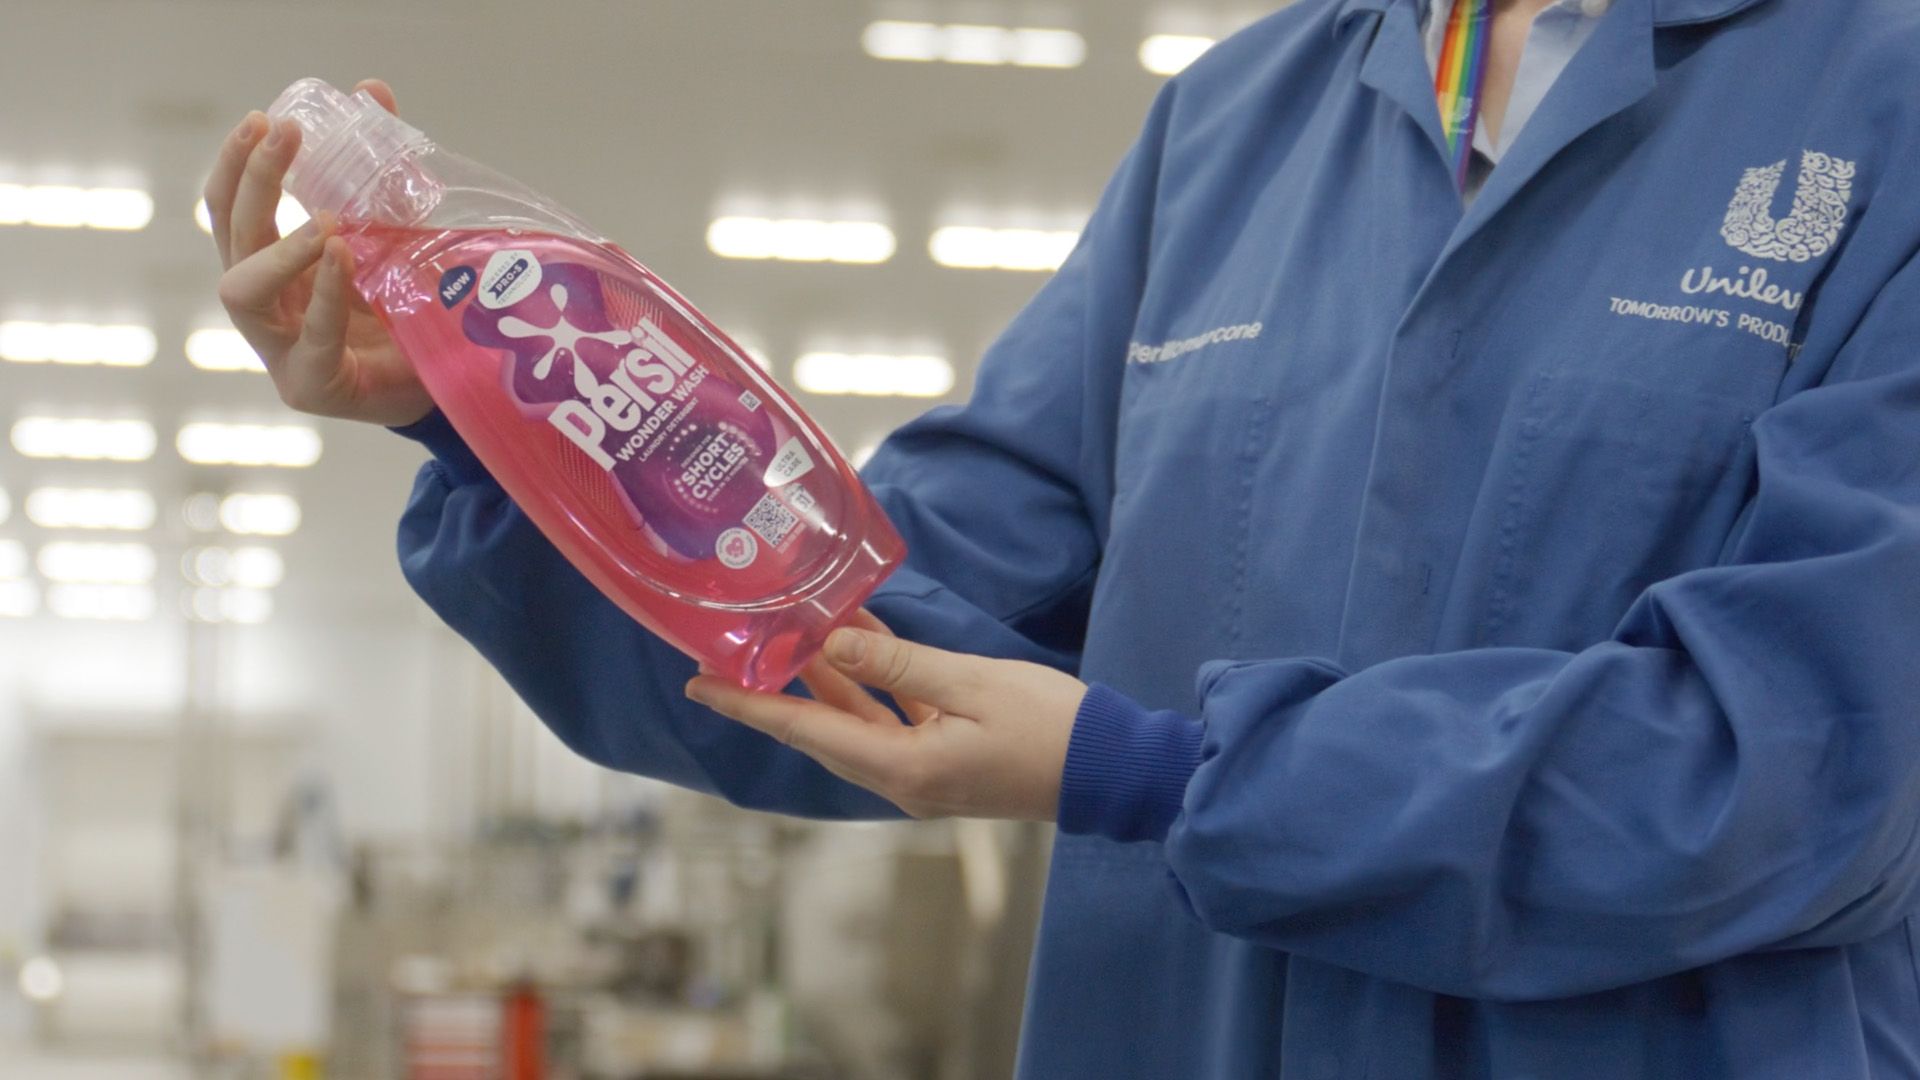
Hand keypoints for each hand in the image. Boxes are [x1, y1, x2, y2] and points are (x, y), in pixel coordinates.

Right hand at [206, 78, 434, 426]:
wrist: (451, 384)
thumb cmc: (413, 312)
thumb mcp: (398, 236)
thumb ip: (382, 174)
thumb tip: (373, 91)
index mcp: (275, 271)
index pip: (231, 210)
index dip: (239, 164)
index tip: (264, 119)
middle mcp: (267, 307)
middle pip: (231, 236)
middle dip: (252, 181)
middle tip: (285, 133)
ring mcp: (281, 351)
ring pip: (243, 290)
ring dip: (280, 246)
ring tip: (324, 220)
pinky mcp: (312, 385)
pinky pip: (308, 336)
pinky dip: (325, 293)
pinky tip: (342, 257)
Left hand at [685, 612, 1088, 820]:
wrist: (1113, 770)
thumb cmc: (1051, 728)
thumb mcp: (971, 684)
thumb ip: (898, 664)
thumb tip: (831, 646)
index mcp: (903, 767)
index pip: (805, 731)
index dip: (748, 706)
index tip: (699, 685)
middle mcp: (902, 779)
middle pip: (821, 730)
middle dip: (775, 692)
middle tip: (727, 658)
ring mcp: (924, 773)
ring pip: (856, 722)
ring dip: (825, 682)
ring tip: (789, 636)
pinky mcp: (945, 760)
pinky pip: (891, 719)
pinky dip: (870, 684)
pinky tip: (859, 642)